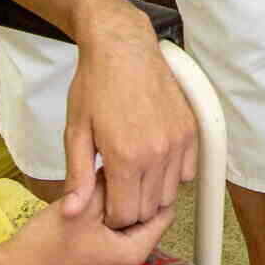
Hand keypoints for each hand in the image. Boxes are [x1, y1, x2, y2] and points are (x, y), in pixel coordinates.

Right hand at [0, 177, 172, 264]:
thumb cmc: (47, 242)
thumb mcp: (83, 204)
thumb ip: (110, 184)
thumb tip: (127, 164)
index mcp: (135, 255)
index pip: (164, 215)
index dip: (156, 187)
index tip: (145, 166)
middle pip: (148, 225)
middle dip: (137, 199)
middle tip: (124, 174)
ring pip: (131, 233)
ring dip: (121, 212)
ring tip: (106, 189)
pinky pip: (117, 244)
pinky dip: (111, 227)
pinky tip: (95, 210)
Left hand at [61, 29, 198, 228]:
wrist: (123, 48)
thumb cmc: (95, 85)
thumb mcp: (76, 132)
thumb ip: (78, 177)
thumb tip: (74, 212)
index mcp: (125, 158)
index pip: (125, 215)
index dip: (111, 216)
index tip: (103, 204)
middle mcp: (156, 154)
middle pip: (148, 209)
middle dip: (131, 208)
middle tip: (116, 189)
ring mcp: (177, 142)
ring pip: (170, 195)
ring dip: (152, 193)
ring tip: (132, 174)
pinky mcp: (190, 131)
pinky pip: (186, 172)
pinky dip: (171, 175)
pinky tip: (151, 160)